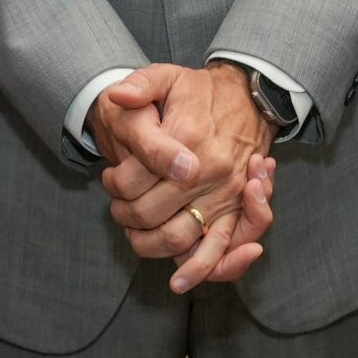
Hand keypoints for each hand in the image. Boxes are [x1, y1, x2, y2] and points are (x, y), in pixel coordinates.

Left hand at [96, 62, 277, 287]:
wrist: (247, 98)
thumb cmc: (199, 91)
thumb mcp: (166, 75)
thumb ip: (140, 84)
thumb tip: (117, 97)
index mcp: (187, 136)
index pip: (134, 177)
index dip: (114, 182)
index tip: (111, 176)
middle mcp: (209, 170)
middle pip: (150, 210)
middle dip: (125, 212)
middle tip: (117, 203)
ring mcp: (224, 194)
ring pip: (176, 235)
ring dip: (147, 241)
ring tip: (133, 229)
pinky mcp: (236, 210)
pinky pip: (219, 249)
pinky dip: (199, 269)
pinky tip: (177, 281)